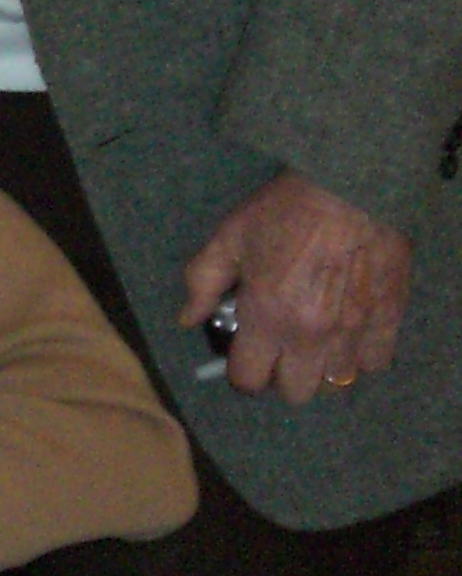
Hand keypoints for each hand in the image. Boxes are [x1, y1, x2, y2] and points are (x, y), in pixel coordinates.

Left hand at [179, 171, 411, 403]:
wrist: (351, 183)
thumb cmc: (284, 209)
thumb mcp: (230, 237)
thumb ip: (203, 282)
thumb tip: (187, 318)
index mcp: (268, 317)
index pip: (249, 380)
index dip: (241, 372)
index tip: (244, 355)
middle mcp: (311, 336)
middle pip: (295, 392)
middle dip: (281, 374)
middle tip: (279, 344)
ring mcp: (354, 332)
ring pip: (336, 383)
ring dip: (322, 366)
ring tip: (315, 336)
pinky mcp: (389, 319)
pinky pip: (374, 362)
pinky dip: (360, 353)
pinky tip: (349, 328)